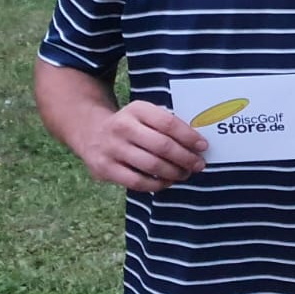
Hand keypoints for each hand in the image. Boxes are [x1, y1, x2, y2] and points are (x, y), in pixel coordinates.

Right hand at [72, 100, 207, 192]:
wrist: (91, 131)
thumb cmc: (131, 125)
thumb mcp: (145, 115)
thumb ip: (167, 124)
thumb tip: (197, 144)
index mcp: (137, 109)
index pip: (168, 123)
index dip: (189, 136)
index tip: (203, 146)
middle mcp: (122, 127)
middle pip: (162, 146)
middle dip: (185, 158)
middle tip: (198, 165)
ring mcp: (112, 148)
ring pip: (151, 165)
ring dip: (174, 172)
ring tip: (184, 174)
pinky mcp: (105, 168)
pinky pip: (137, 181)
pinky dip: (156, 184)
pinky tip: (166, 181)